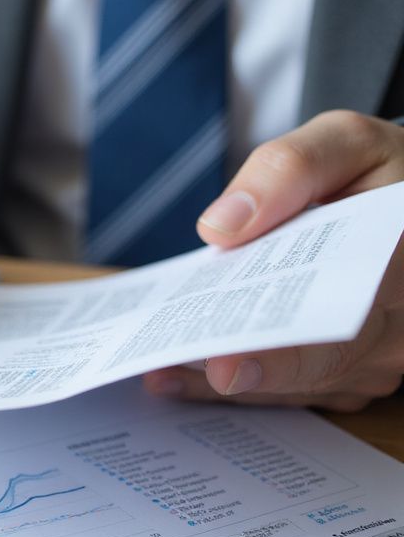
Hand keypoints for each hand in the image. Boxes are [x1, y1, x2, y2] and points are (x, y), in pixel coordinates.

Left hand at [143, 110, 403, 410]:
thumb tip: (221, 227)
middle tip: (172, 367)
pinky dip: (225, 385)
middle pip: (316, 361)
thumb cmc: (373, 173)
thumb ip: (288, 171)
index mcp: (401, 257)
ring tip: (156, 365)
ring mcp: (375, 360)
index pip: (344, 305)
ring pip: (294, 385)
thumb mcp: (342, 144)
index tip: (227, 365)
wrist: (397, 207)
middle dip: (242, 369)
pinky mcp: (346, 379)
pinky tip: (170, 376)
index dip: (285, 346)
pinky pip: (284, 392)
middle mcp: (398, 324)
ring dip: (222, 381)